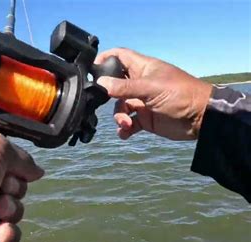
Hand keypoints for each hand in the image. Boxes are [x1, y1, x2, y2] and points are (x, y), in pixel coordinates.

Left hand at [0, 130, 43, 241]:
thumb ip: (20, 156)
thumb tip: (36, 171)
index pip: (9, 159)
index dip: (17, 165)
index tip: (15, 170)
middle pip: (14, 185)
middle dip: (16, 189)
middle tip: (2, 191)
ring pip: (12, 210)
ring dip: (13, 212)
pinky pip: (6, 234)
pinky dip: (8, 234)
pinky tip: (1, 233)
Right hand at [95, 48, 212, 139]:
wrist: (202, 118)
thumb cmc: (181, 95)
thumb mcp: (150, 88)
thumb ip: (124, 87)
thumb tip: (100, 83)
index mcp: (142, 68)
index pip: (119, 56)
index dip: (105, 59)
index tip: (92, 69)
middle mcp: (140, 83)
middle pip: (114, 85)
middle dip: (108, 96)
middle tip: (105, 102)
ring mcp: (142, 101)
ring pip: (120, 107)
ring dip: (119, 117)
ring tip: (126, 124)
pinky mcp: (146, 118)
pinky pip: (128, 123)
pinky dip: (124, 129)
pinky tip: (126, 133)